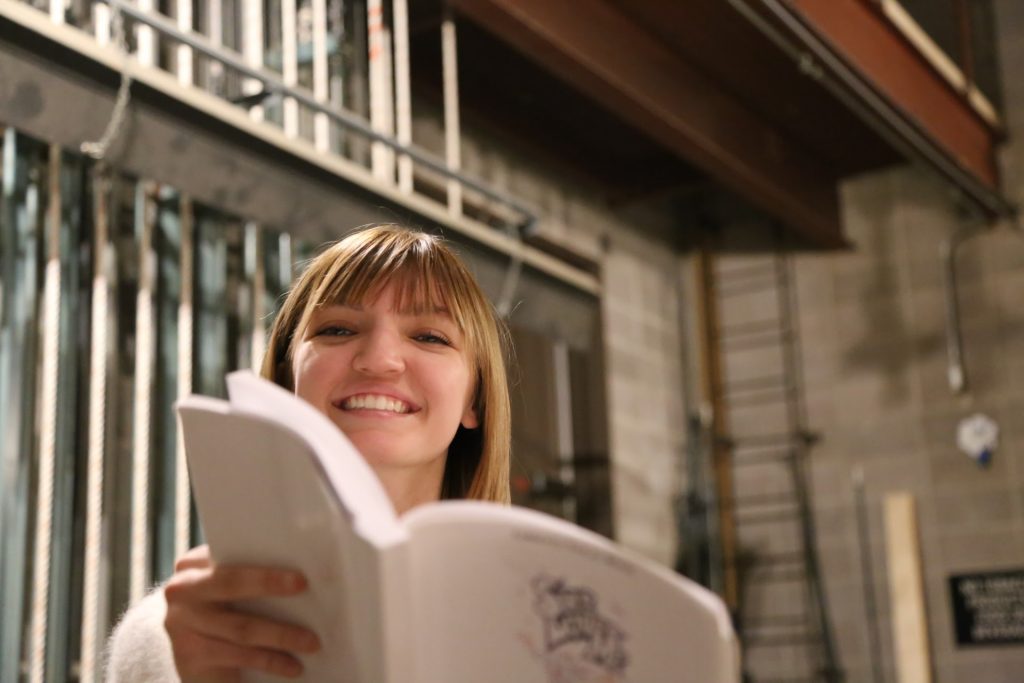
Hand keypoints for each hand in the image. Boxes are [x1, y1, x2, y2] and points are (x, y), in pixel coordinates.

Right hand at [163, 545, 321, 681]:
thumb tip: (309, 566)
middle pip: (230, 583)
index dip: (262, 558)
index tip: (297, 565)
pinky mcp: (188, 656)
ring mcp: (180, 624)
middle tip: (304, 586)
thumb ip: (253, 570)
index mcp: (193, 563)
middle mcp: (181, 589)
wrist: (198, 652)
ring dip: (281, 635)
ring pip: (240, 627)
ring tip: (312, 641)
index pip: (229, 552)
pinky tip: (293, 666)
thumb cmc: (228, 609)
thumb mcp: (234, 587)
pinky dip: (270, 661)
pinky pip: (238, 656)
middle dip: (269, 583)